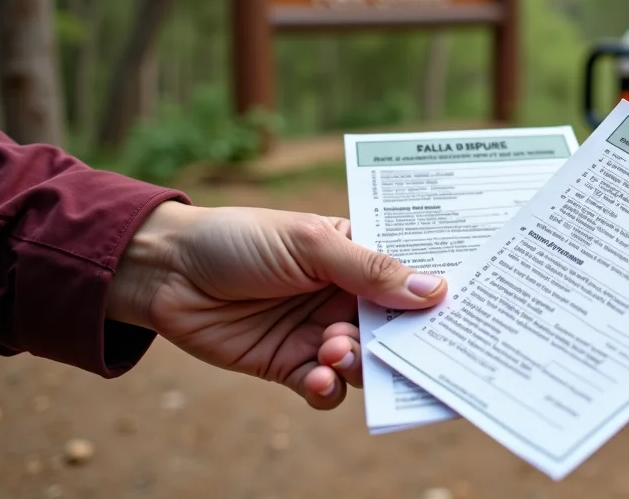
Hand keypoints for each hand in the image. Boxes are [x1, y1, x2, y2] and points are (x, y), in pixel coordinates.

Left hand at [107, 202, 446, 409]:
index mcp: (357, 255)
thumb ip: (370, 270)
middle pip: (394, 327)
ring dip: (358, 362)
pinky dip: (330, 389)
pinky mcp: (291, 366)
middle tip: (411, 350)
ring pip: (364, 361)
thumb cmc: (238, 239)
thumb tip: (435, 290)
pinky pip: (327, 389)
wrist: (164, 272)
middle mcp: (345, 296)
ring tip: (336, 350)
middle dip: (403, 340)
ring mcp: (319, 332)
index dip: (436, 294)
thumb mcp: (309, 244)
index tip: (464, 310)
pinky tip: (319, 377)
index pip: (409, 277)